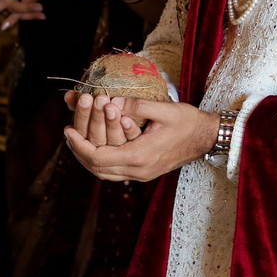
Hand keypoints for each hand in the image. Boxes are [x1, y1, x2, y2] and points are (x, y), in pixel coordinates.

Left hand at [61, 96, 219, 181]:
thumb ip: (136, 105)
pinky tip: (94, 146)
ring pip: (104, 173)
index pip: (98, 157)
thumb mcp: (164, 109)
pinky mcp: (143, 172)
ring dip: (87, 158)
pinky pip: (113, 172)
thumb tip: (111, 102)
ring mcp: (141, 174)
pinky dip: (99, 161)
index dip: (79, 145)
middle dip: (79, 151)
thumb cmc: (189, 122)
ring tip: (76, 140)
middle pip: (97, 169)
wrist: (208, 138)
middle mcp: (138, 170)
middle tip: (68, 133)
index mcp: (141, 156)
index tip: (68, 130)